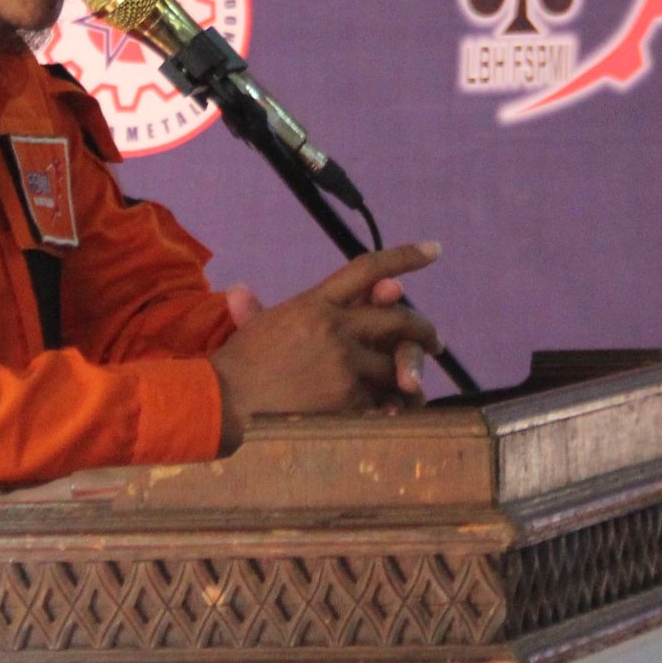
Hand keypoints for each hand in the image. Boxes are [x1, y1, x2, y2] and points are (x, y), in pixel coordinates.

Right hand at [206, 244, 442, 454]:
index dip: (405, 257)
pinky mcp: (347, 401)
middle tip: (436, 343)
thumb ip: (256, 308)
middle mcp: (336, 328)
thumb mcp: (253, 327)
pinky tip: (398, 412)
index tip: (434, 250)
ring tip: (415, 386)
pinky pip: (384, 402)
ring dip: (408, 375)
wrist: (225, 403)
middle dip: (424, 331)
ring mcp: (344, 365)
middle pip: (398, 320)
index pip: (367, 269)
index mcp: (315, 304)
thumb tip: (239, 289)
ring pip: (395, 365)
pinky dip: (393, 408)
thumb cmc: (236, 367)